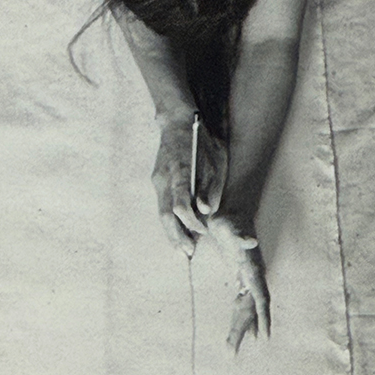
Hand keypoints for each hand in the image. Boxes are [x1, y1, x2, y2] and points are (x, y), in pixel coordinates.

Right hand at [151, 120, 227, 255]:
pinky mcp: (157, 181)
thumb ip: (210, 187)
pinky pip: (163, 206)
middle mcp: (164, 178)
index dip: (191, 223)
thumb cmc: (201, 140)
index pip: (180, 205)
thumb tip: (205, 211)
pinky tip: (180, 231)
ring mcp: (158, 180)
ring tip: (183, 249)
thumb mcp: (216, 161)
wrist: (176, 120)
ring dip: (172, 232)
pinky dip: (171, 221)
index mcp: (179, 172)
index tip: (203, 231)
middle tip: (187, 254)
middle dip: (176, 237)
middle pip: (166, 215)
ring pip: (162, 213)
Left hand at [209, 215, 269, 353]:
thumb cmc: (230, 220)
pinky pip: (240, 304)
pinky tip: (240, 332)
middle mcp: (252, 278)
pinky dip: (238, 319)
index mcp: (252, 270)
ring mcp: (246, 279)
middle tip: (231, 354)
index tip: (264, 336)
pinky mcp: (239, 279)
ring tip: (231, 351)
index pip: (260, 297)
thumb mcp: (233, 227)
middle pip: (250, 310)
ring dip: (239, 329)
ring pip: (245, 310)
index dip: (262, 317)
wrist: (230, 214)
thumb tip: (251, 241)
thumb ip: (242, 236)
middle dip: (242, 331)